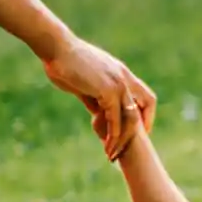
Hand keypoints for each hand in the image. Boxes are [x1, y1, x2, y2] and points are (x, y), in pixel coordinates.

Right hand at [42, 35, 155, 160]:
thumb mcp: (85, 83)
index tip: (138, 131)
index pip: (145, 96)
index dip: (145, 114)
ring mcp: (118, 83)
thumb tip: (98, 113)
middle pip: (144, 107)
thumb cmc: (64, 62)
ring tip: (112, 154)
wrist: (56, 48)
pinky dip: (112, 135)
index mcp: (121, 73)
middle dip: (137, 132)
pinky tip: (105, 145)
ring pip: (131, 118)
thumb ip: (95, 98)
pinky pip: (115, 119)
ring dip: (123, 139)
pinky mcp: (107, 90)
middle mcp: (124, 78)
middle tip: (126, 148)